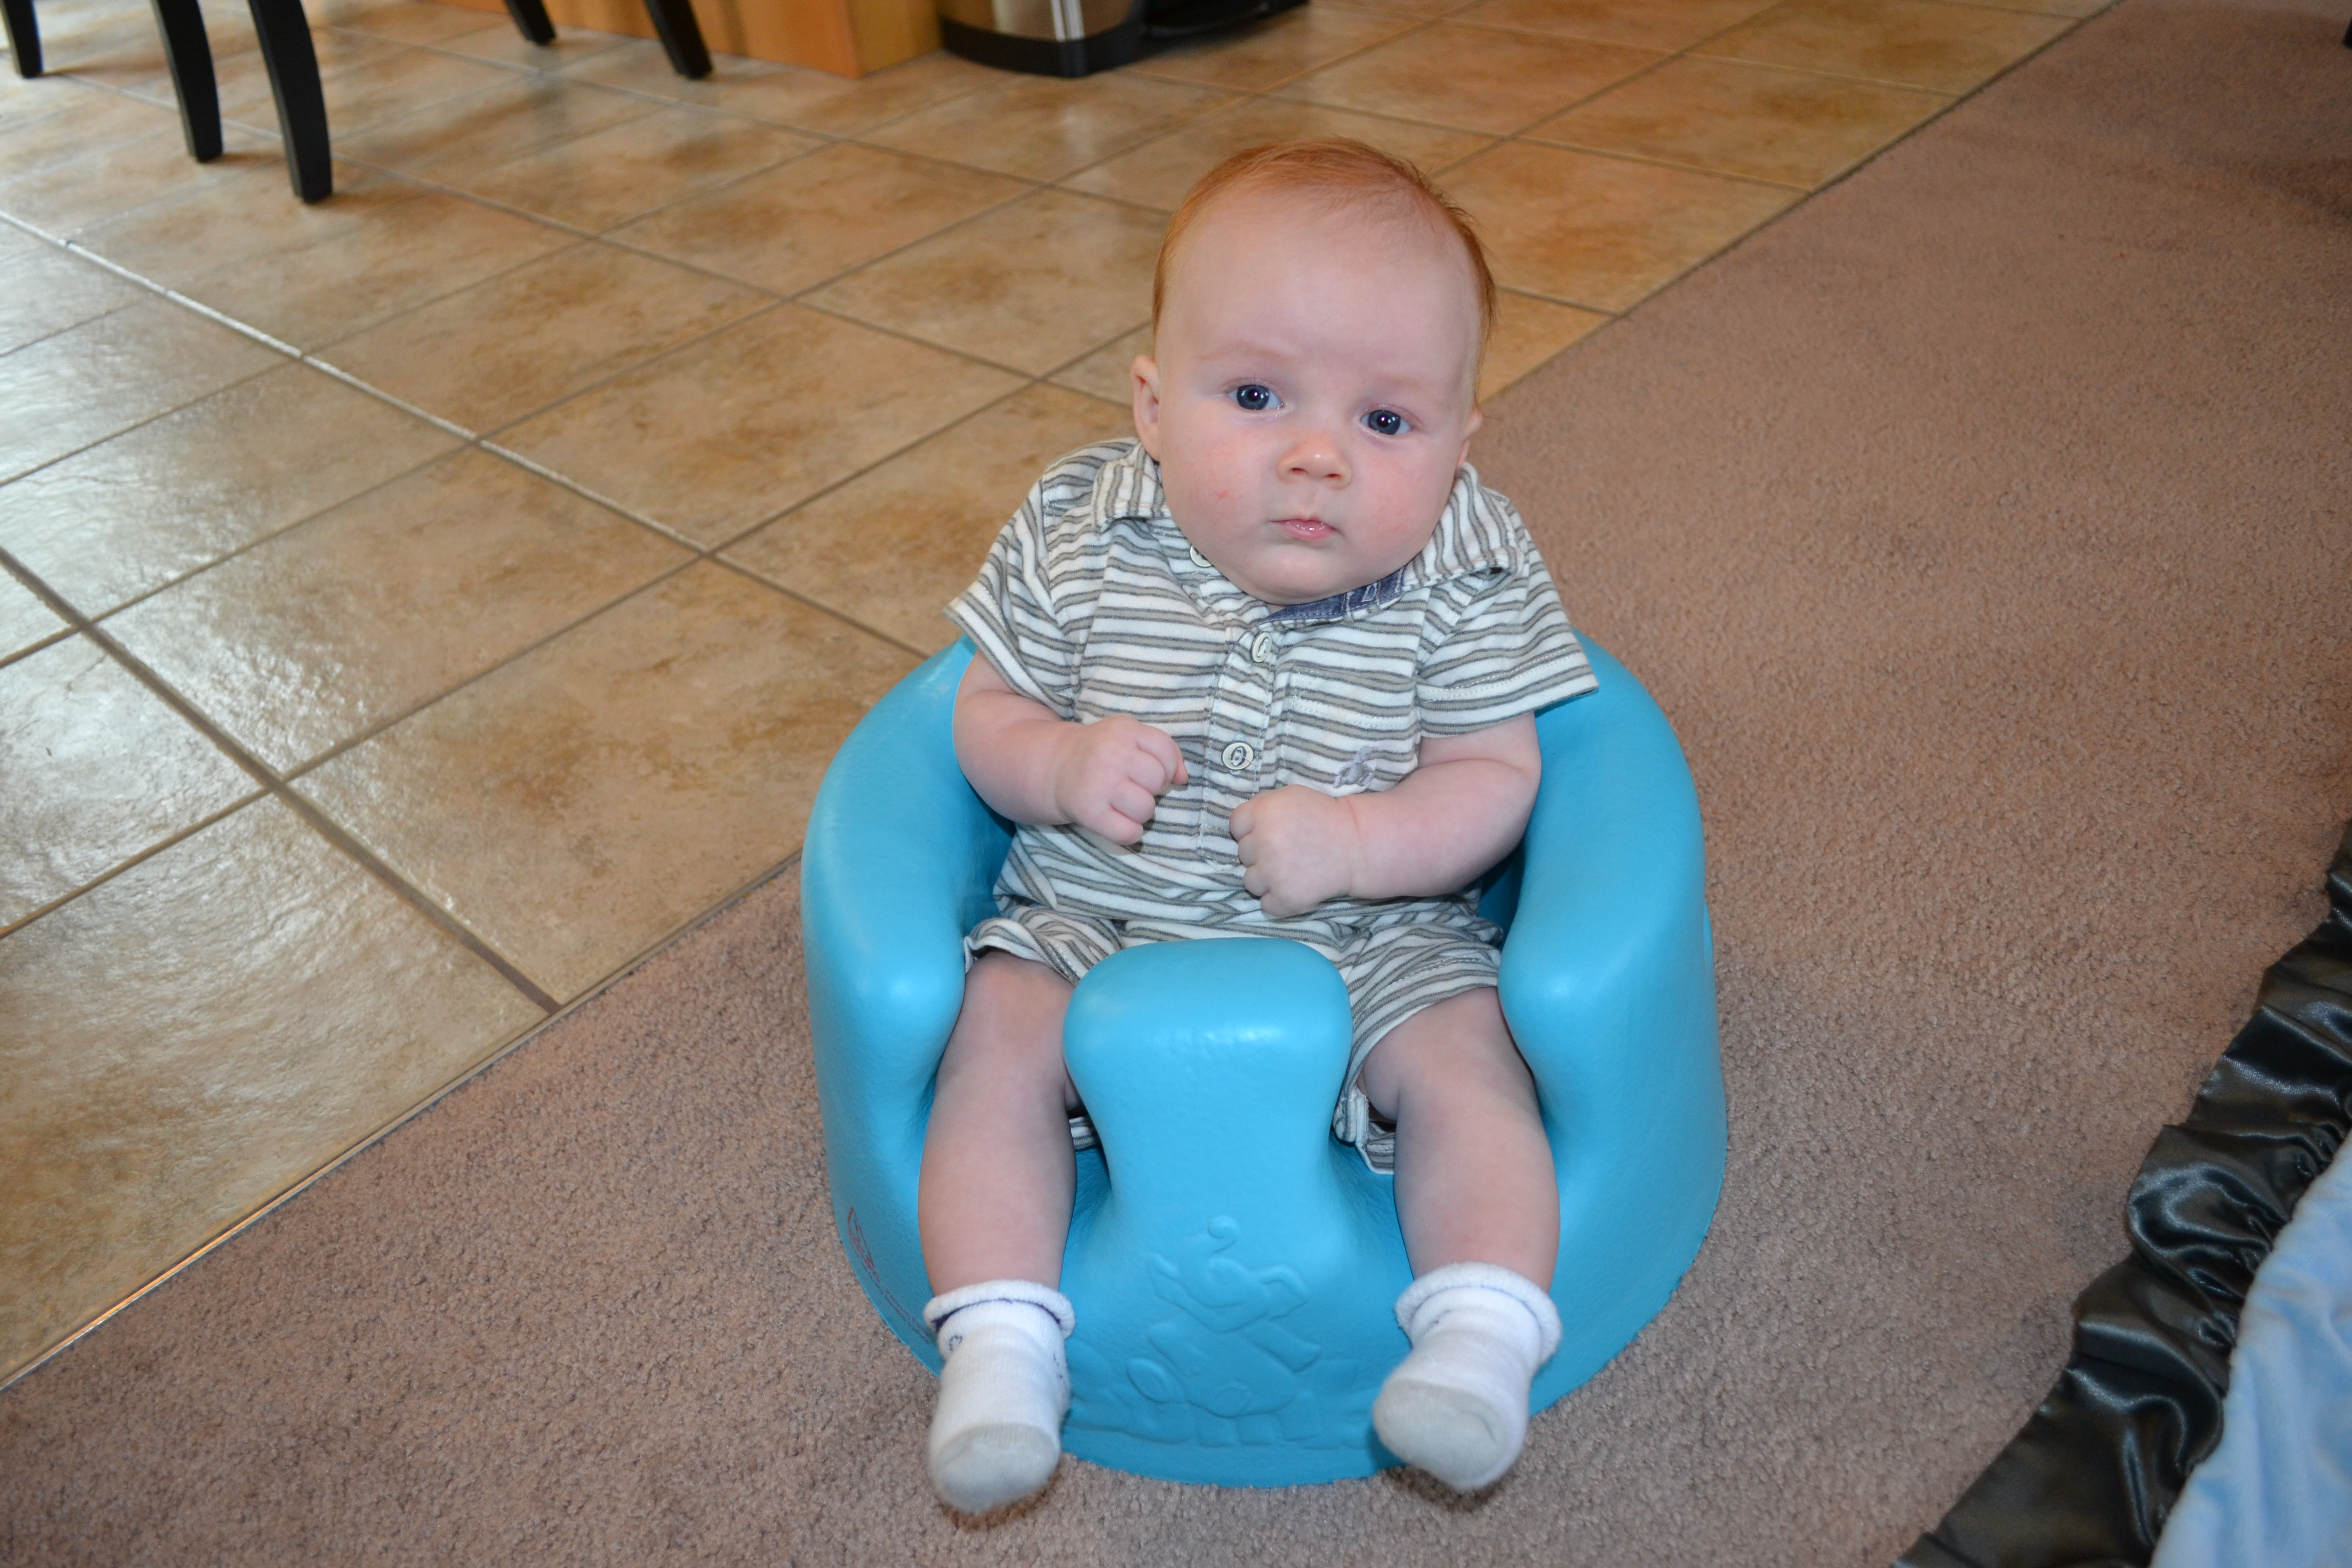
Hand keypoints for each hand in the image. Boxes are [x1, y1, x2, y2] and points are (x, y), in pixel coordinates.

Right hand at [1049, 717, 1187, 843]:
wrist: (1055, 767)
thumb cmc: (1102, 753)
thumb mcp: (1129, 737)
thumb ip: (1162, 749)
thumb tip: (1183, 779)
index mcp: (1124, 730)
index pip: (1167, 753)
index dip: (1167, 768)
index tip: (1149, 771)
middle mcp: (1110, 754)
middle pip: (1157, 781)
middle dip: (1152, 789)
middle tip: (1133, 787)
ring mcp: (1098, 783)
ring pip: (1145, 809)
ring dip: (1140, 812)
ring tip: (1124, 804)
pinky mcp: (1088, 811)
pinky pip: (1128, 833)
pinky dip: (1129, 833)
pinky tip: (1117, 821)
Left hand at [1230, 786, 1360, 916]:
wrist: (1355, 845)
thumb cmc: (1323, 817)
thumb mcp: (1291, 796)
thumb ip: (1263, 805)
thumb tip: (1241, 823)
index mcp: (1263, 813)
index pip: (1236, 825)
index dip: (1249, 829)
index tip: (1268, 833)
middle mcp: (1263, 842)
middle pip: (1243, 854)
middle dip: (1261, 853)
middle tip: (1287, 851)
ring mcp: (1273, 873)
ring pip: (1250, 881)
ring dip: (1266, 879)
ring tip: (1291, 871)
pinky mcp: (1285, 898)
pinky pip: (1266, 904)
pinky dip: (1278, 900)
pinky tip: (1295, 887)